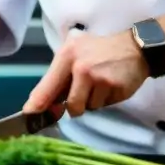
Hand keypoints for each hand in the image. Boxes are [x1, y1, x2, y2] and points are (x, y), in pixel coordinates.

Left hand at [22, 30, 148, 117]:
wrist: (135, 48)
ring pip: (87, 107)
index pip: (46, 87)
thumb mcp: (76, 53)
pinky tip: (112, 84)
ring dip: (93, 101)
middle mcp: (79, 66)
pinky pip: (103, 105)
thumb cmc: (101, 52)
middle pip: (70, 105)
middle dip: (76, 105)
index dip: (37, 106)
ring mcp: (97, 77)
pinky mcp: (112, 86)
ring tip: (101, 83)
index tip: (29, 117)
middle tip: (86, 90)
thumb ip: (60, 77)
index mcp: (66, 55)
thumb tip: (41, 105)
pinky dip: (107, 99)